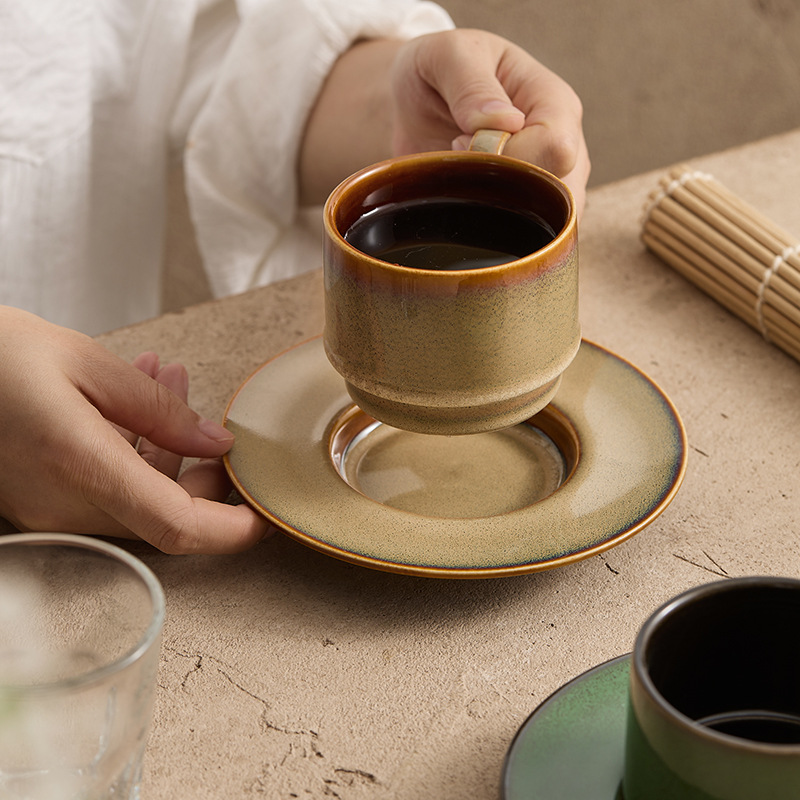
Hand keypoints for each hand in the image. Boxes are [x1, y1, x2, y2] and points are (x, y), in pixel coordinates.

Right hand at [0, 307, 269, 552]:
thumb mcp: (89, 365)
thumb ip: (160, 410)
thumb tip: (216, 442)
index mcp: (84, 466)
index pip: (179, 526)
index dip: (231, 530)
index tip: (264, 516)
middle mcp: (65, 503)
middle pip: (166, 513)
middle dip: (203, 473)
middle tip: (215, 422)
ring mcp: (48, 508)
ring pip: (138, 499)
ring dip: (167, 450)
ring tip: (169, 382)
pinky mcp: (39, 500)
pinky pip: (105, 489)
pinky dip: (133, 453)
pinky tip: (135, 400)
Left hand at [390, 29, 589, 215]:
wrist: (422, 103)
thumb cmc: (439, 72)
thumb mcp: (446, 55)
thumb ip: (471, 83)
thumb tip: (505, 123)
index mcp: (555, 103)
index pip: (555, 150)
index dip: (506, 158)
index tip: (462, 142)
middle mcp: (566, 148)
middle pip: (558, 197)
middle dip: (499, 191)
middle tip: (462, 163)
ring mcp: (552, 186)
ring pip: (547, 228)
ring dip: (495, 215)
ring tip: (467, 180)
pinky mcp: (532, 215)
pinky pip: (528, 243)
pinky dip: (494, 235)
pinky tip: (471, 204)